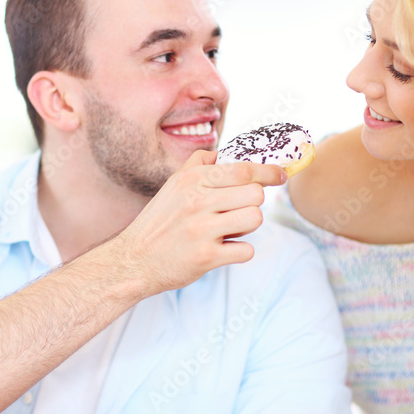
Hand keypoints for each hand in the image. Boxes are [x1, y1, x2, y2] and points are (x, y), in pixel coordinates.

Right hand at [111, 150, 284, 293]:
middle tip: (237, 211)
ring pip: (254, 219)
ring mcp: (202, 229)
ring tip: (229, 230)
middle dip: (253, 203)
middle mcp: (197, 201)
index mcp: (191, 180)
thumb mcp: (172, 186)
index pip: (242, 169)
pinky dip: (239, 252)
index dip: (267, 171)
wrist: (132, 261)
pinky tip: (222, 249)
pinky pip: (246, 250)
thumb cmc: (157, 223)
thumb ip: (197, 165)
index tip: (280, 175)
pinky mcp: (206, 256)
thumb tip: (221, 152)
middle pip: (255, 194)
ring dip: (247, 227)